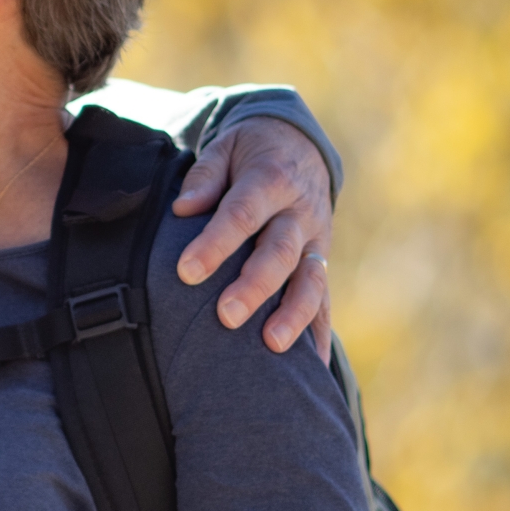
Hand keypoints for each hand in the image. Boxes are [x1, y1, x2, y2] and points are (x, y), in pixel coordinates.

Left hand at [169, 116, 334, 359]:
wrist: (299, 144)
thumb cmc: (250, 151)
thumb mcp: (226, 147)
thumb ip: (205, 176)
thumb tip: (184, 208)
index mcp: (270, 179)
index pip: (241, 214)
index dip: (215, 243)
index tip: (186, 271)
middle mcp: (299, 212)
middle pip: (279, 252)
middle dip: (255, 285)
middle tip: (226, 316)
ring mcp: (316, 240)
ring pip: (311, 279)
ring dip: (294, 314)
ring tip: (273, 345)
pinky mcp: (322, 261)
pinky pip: (326, 299)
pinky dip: (322, 332)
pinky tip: (316, 366)